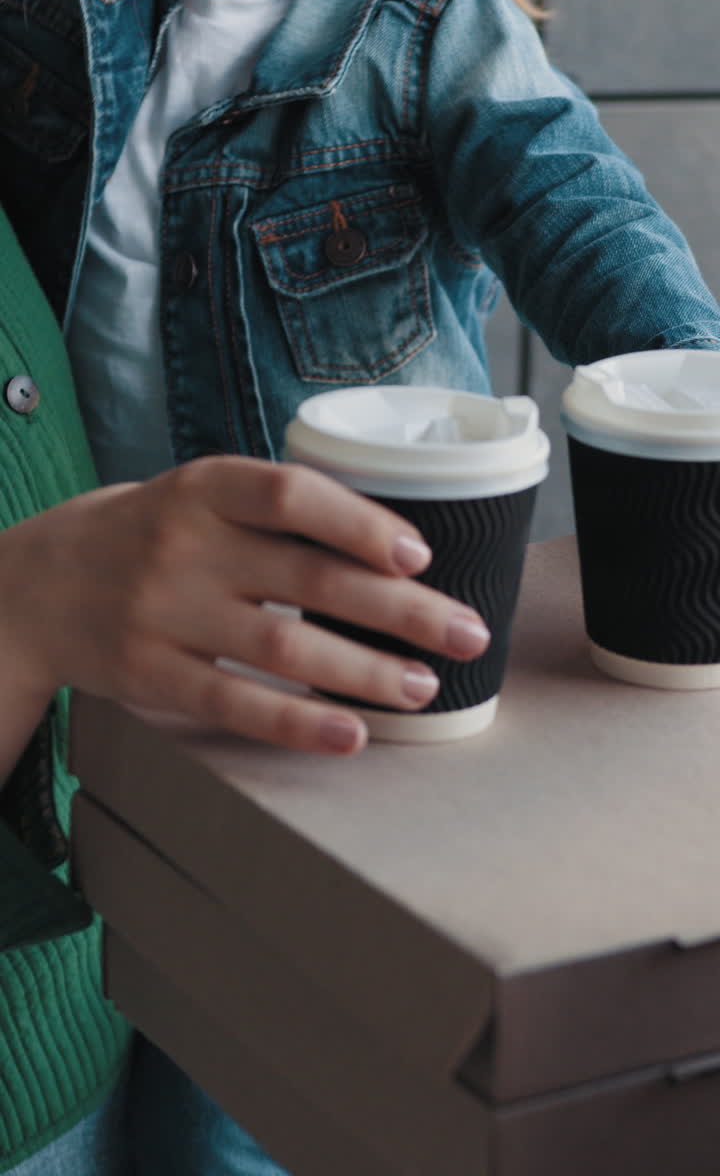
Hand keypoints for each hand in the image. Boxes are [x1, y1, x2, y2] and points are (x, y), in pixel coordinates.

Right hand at [1, 457, 489, 754]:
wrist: (34, 583)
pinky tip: (351, 735)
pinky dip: (297, 722)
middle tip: (467, 632)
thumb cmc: (144, 532)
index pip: (292, 495)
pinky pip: (234, 702)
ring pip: (282, 647)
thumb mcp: (195, 494)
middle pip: (309, 578)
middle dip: (401, 608)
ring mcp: (163, 612)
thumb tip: (392, 545)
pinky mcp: (149, 673)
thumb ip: (272, 510)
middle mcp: (183, 544)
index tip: (421, 554)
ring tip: (424, 687)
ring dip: (365, 670)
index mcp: (204, 486)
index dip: (362, 524)